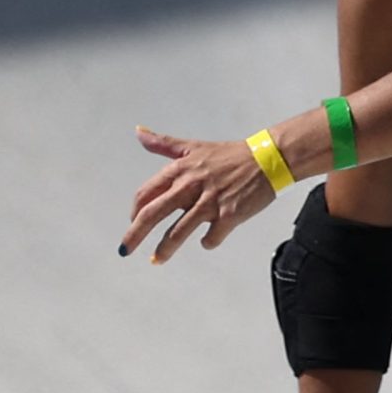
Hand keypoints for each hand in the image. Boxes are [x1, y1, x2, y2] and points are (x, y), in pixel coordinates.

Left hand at [120, 127, 278, 264]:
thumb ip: (163, 143)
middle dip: (135, 234)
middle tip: (125, 250)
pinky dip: (207, 243)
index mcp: (180, 170)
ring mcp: (209, 202)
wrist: (267, 158)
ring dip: (164, 249)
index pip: (146, 193)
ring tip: (156, 260)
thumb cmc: (230, 155)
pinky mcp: (229, 215)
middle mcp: (190, 186)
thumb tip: (139, 132)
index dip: (135, 211)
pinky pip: (212, 237)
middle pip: (153, 213)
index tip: (132, 222)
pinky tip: (207, 241)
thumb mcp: (193, 146)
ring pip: (178, 231)